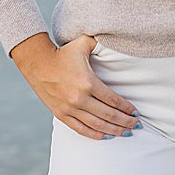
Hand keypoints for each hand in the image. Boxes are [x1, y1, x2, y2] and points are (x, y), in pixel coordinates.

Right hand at [11, 32, 139, 139]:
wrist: (37, 64)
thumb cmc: (63, 53)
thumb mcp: (83, 43)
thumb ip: (101, 43)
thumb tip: (118, 38)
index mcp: (88, 82)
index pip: (113, 100)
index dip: (127, 108)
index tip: (137, 113)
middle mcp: (79, 98)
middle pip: (108, 115)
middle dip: (125, 122)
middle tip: (137, 125)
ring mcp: (69, 109)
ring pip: (96, 125)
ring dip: (113, 130)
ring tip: (126, 133)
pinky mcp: (61, 114)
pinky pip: (80, 129)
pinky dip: (95, 134)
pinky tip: (107, 136)